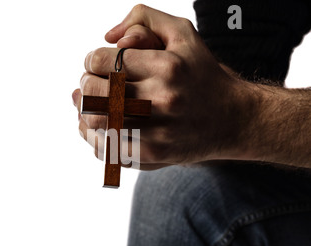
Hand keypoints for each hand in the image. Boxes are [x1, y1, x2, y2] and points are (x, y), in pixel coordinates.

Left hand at [73, 5, 256, 167]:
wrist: (233, 119)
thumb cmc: (202, 75)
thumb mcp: (182, 34)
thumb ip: (145, 19)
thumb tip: (108, 36)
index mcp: (166, 66)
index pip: (102, 60)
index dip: (91, 61)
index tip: (95, 64)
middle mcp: (162, 98)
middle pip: (95, 91)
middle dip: (85, 84)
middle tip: (90, 83)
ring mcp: (157, 130)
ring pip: (96, 121)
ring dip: (84, 110)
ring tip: (89, 103)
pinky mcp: (153, 155)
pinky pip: (106, 147)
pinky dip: (92, 136)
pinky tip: (95, 126)